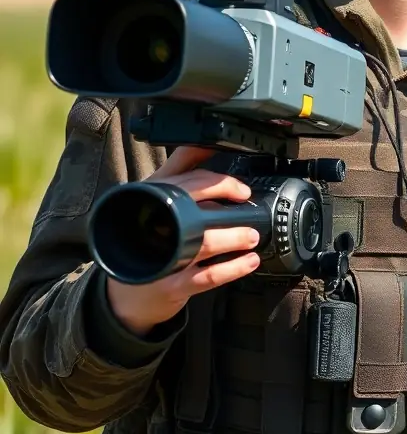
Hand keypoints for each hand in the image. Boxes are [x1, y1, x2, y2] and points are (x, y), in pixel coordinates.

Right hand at [105, 146, 260, 337]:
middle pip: (190, 209)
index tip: (240, 189)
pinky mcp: (172, 286)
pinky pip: (206, 276)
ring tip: (251, 236)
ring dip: (232, 238)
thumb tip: (209, 142)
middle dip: (223, 204)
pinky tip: (249, 261)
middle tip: (246, 202)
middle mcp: (153, 227)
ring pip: (200, 243)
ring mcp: (162, 258)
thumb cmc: (146, 235)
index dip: (217, 182)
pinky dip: (232, 269)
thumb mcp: (157, 197)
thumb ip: (182, 168)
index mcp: (151, 200)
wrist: (127, 291)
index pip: (185, 183)